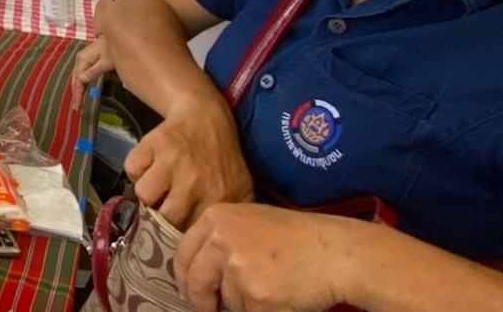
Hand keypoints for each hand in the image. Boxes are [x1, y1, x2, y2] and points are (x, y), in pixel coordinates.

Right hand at [72, 36, 112, 107]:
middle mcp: (80, 59)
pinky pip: (82, 73)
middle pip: (75, 78)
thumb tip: (80, 79)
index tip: (77, 106)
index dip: (77, 93)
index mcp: (83, 59)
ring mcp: (83, 59)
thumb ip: (94, 71)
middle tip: (76, 107)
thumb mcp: (106, 61)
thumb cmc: (114, 49)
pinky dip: (81, 83)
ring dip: (77, 89)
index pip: (77, 79)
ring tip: (77, 102)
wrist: (118, 37)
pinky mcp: (88, 60)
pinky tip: (82, 90)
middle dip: (76, 93)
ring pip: (77, 76)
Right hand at [125, 98, 253, 227]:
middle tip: (166, 202)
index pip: (191, 232)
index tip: (179, 225)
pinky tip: (151, 163)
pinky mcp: (153, 144)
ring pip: (143, 194)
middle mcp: (196, 180)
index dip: (181, 232)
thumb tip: (212, 249)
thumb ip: (229, 219)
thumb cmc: (220, 158)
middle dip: (162, 211)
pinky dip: (137, 168)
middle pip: (164, 217)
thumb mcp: (239, 189)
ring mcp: (173, 161)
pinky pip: (132, 169)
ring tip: (159, 181)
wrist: (204, 117)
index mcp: (219, 196)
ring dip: (147, 190)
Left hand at [175, 204, 356, 311]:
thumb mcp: (249, 223)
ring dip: (242, 303)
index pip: (183, 255)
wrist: (336, 252)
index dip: (185, 278)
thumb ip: (219, 240)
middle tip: (209, 309)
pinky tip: (283, 297)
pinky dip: (264, 311)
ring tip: (272, 287)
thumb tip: (194, 273)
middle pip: (195, 282)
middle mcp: (221, 239)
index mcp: (215, 218)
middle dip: (202, 301)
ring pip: (226, 301)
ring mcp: (238, 267)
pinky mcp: (256, 295)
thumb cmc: (297, 238)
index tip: (188, 290)